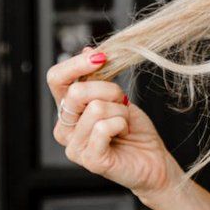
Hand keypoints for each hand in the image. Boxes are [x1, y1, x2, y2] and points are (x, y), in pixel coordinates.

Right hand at [45, 46, 182, 199]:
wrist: (152, 160)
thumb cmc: (133, 129)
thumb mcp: (116, 96)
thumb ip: (99, 77)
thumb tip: (88, 50)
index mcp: (67, 109)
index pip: (56, 79)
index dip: (77, 64)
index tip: (101, 57)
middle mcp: (64, 128)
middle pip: (76, 92)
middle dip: (110, 90)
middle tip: (123, 103)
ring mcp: (74, 146)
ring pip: (96, 108)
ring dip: (121, 112)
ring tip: (124, 124)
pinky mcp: (89, 160)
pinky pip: (104, 127)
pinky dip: (122, 124)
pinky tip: (124, 134)